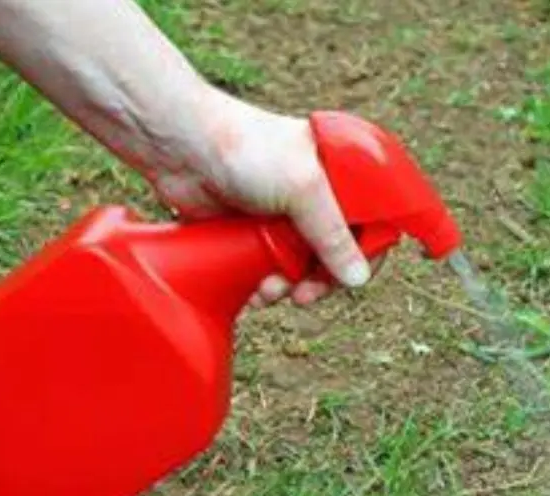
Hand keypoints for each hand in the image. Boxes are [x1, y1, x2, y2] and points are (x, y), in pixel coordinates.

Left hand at [149, 87, 380, 307]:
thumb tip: (357, 279)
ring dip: (288, 286)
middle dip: (320, 279)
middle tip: (304, 294)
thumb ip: (333, 235)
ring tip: (269, 289)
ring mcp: (280, 215)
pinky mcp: (250, 232)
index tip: (351, 278)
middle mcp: (312, 195)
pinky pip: (267, 269)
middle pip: (335, 252)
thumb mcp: (303, 189)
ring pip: (300, 266)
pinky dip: (263, 284)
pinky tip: (253, 290)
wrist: (179, 145)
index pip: (370, 221)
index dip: (366, 254)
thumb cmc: (244, 148)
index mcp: (337, 173)